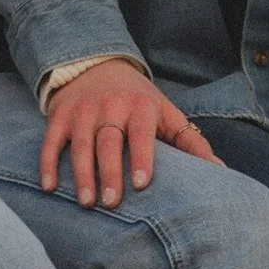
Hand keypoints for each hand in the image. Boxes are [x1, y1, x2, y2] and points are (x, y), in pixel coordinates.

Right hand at [40, 58, 217, 207]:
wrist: (97, 65)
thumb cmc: (138, 100)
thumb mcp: (165, 113)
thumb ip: (190, 142)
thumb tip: (220, 171)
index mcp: (139, 106)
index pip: (141, 132)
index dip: (142, 157)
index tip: (143, 183)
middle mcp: (110, 106)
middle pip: (108, 142)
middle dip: (109, 172)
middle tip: (111, 203)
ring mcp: (82, 111)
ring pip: (80, 144)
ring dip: (81, 173)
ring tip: (86, 202)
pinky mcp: (59, 115)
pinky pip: (51, 140)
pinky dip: (48, 163)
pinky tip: (49, 187)